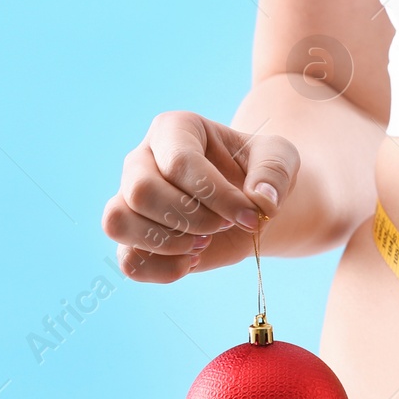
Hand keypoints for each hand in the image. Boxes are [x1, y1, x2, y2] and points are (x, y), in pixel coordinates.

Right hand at [102, 111, 299, 282]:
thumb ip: (274, 172)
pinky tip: (191, 262)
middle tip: (224, 225)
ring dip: (168, 242)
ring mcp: (130, 199)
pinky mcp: (133, 238)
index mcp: (174, 129)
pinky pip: (127, 260)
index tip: (252, 215)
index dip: (217, 197)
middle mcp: (141, 160)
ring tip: (203, 243)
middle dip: (191, 219)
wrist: (250, 204)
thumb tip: (261, 201)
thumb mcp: (280, 159)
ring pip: (118, 222)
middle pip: (140, 191)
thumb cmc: (259, 173)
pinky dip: (161, 269)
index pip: (179, 163)